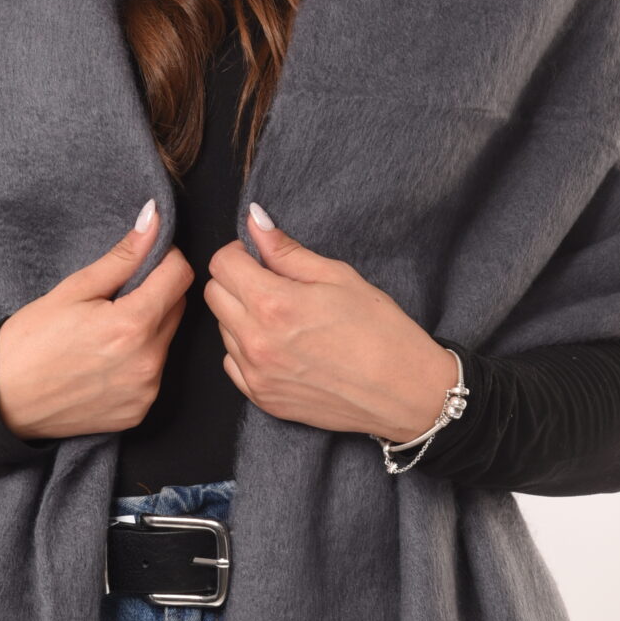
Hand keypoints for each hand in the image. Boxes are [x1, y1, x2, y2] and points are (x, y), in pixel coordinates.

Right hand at [0, 201, 192, 438]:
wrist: (1, 400)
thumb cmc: (29, 342)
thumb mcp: (73, 289)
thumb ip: (122, 257)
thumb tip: (155, 220)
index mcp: (132, 325)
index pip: (180, 275)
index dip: (164, 260)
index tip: (142, 262)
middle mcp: (147, 362)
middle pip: (177, 308)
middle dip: (155, 294)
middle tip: (114, 299)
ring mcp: (145, 391)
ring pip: (166, 342)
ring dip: (148, 330)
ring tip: (104, 335)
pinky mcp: (139, 412)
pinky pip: (153, 374)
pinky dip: (137, 362)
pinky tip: (103, 363)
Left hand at [203, 203, 457, 441]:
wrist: (404, 392)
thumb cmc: (381, 331)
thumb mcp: (338, 276)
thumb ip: (287, 251)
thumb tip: (255, 221)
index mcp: (273, 303)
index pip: (222, 264)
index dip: (240, 252)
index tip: (260, 257)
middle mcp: (255, 341)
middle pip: (214, 294)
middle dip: (236, 280)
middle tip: (272, 283)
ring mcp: (256, 374)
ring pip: (222, 329)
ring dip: (242, 316)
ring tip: (284, 319)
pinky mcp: (263, 399)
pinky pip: (233, 363)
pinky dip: (247, 350)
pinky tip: (281, 346)